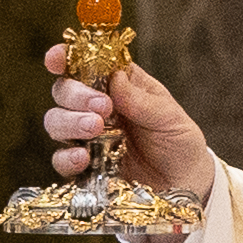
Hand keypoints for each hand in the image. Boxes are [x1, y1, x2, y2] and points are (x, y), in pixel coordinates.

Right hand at [40, 37, 219, 242]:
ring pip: (56, 121)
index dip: (65, 57)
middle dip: (75, 95)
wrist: (186, 185)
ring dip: (70, 122)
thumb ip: (143, 101)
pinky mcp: (83, 168)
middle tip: (102, 107)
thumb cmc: (179, 143)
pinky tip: (83, 157)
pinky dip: (67, 156)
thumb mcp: (170, 118)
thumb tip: (115, 79)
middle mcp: (95, 108)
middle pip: (64, 91)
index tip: (56, 58)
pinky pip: (61, 160)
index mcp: (117, 86)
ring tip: (95, 129)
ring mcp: (86, 138)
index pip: (84, 64)